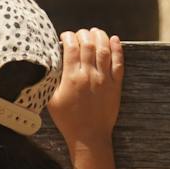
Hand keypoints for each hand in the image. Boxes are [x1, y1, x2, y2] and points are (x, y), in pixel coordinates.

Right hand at [47, 28, 121, 144]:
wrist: (89, 136)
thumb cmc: (68, 120)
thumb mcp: (52, 99)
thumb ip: (51, 79)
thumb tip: (50, 62)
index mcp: (72, 78)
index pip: (71, 47)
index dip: (68, 37)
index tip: (65, 37)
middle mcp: (89, 75)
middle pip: (88, 45)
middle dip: (83, 34)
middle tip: (80, 34)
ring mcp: (104, 79)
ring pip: (104, 50)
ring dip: (100, 36)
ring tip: (95, 32)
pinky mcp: (115, 85)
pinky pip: (119, 63)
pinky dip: (118, 49)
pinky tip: (114, 40)